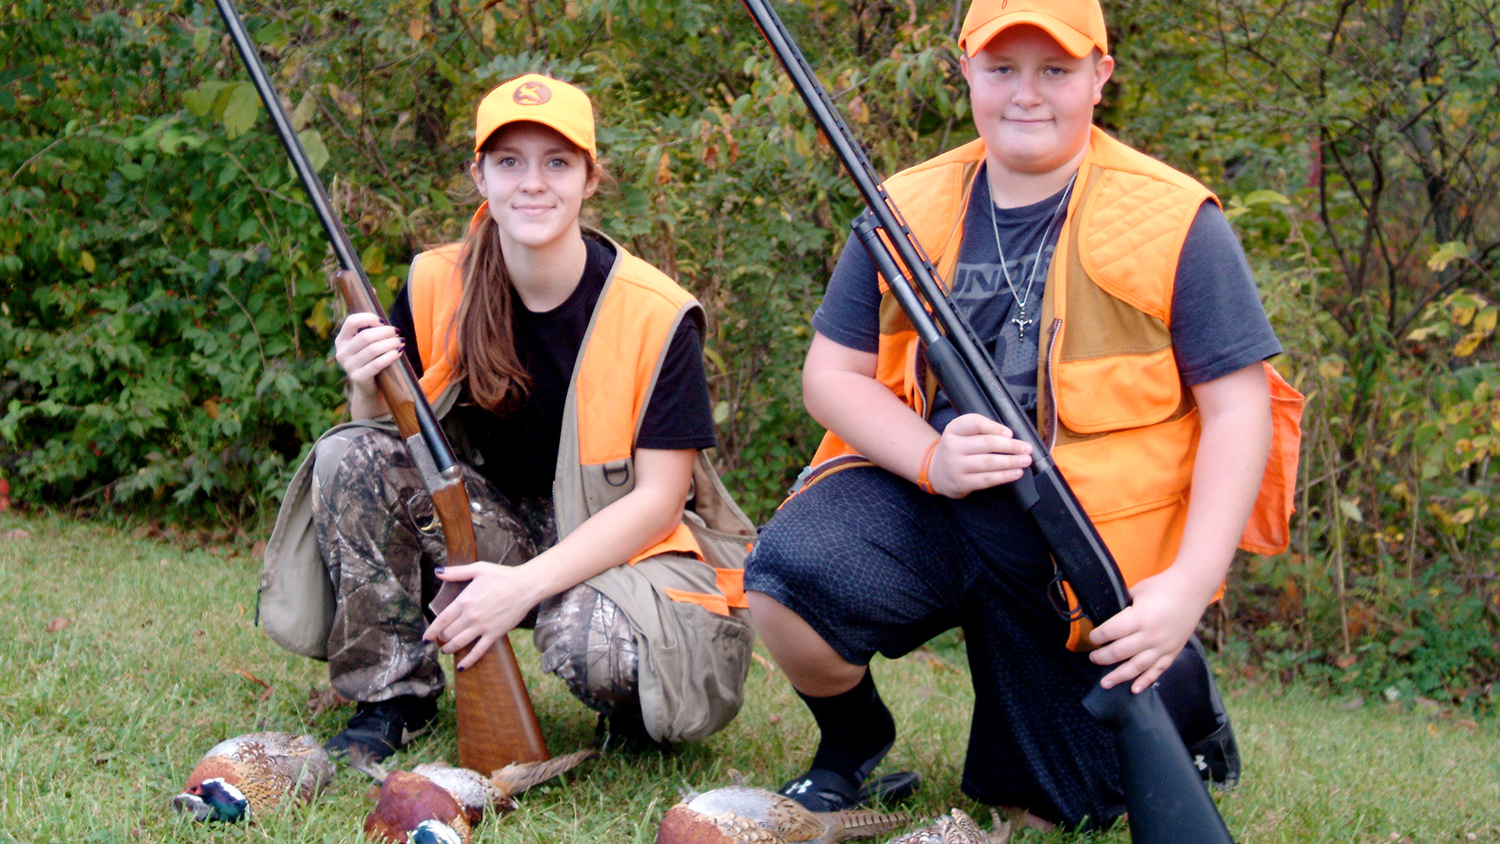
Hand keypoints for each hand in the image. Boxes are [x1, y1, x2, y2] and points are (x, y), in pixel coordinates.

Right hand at [333, 312, 403, 399]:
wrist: (367, 388)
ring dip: (390, 343)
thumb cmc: (370, 361)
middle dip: (385, 332)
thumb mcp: (365, 346)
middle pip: (365, 336)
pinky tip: (399, 352)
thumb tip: (387, 325)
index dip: (368, 318)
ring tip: (401, 341)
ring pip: (373, 349)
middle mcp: (342, 353)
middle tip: (397, 333)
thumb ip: (371, 333)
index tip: (383, 321)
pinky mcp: (358, 378)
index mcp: (341, 340)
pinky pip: (377, 364)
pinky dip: (390, 356)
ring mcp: (348, 366)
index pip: (351, 321)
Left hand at [423, 562, 545, 670]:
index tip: (425, 639)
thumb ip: (456, 572)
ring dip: (449, 649)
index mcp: (464, 601)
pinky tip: (461, 667)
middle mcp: (471, 616)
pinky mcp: (494, 634)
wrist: (526, 586)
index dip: (431, 632)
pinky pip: (478, 651)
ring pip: (459, 644)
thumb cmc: (502, 576)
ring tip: (446, 650)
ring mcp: (482, 627)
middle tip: (441, 639)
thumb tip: (437, 571)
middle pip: (448, 634)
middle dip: (441, 639)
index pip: (441, 621)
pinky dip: (468, 661)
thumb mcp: (478, 569)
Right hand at [925, 413, 1032, 497]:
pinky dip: (1004, 476)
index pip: (974, 423)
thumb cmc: (957, 449)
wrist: (936, 472)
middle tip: (1027, 448)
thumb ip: (981, 431)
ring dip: (1010, 462)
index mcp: (954, 429)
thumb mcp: (961, 433)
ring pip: (988, 463)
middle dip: (1010, 446)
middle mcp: (952, 446)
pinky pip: (987, 480)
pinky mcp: (961, 483)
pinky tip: (1016, 473)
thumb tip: (1011, 437)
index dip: (994, 427)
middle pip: (986, 443)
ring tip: (1025, 461)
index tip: (1010, 433)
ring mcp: (956, 466)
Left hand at [1086, 566, 1213, 692]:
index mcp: (1139, 618)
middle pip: (1119, 652)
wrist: (1192, 589)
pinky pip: (1158, 670)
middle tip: (1093, 658)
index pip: (1110, 632)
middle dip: (1102, 657)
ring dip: (1118, 676)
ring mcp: (1163, 646)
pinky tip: (1134, 689)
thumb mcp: (1136, 592)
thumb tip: (1105, 620)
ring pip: (1136, 667)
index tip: (1092, 638)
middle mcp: (1150, 635)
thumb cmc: (1161, 587)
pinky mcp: (1173, 651)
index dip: (1096, 637)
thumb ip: (1122, 607)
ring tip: (1105, 683)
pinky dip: (1145, 681)